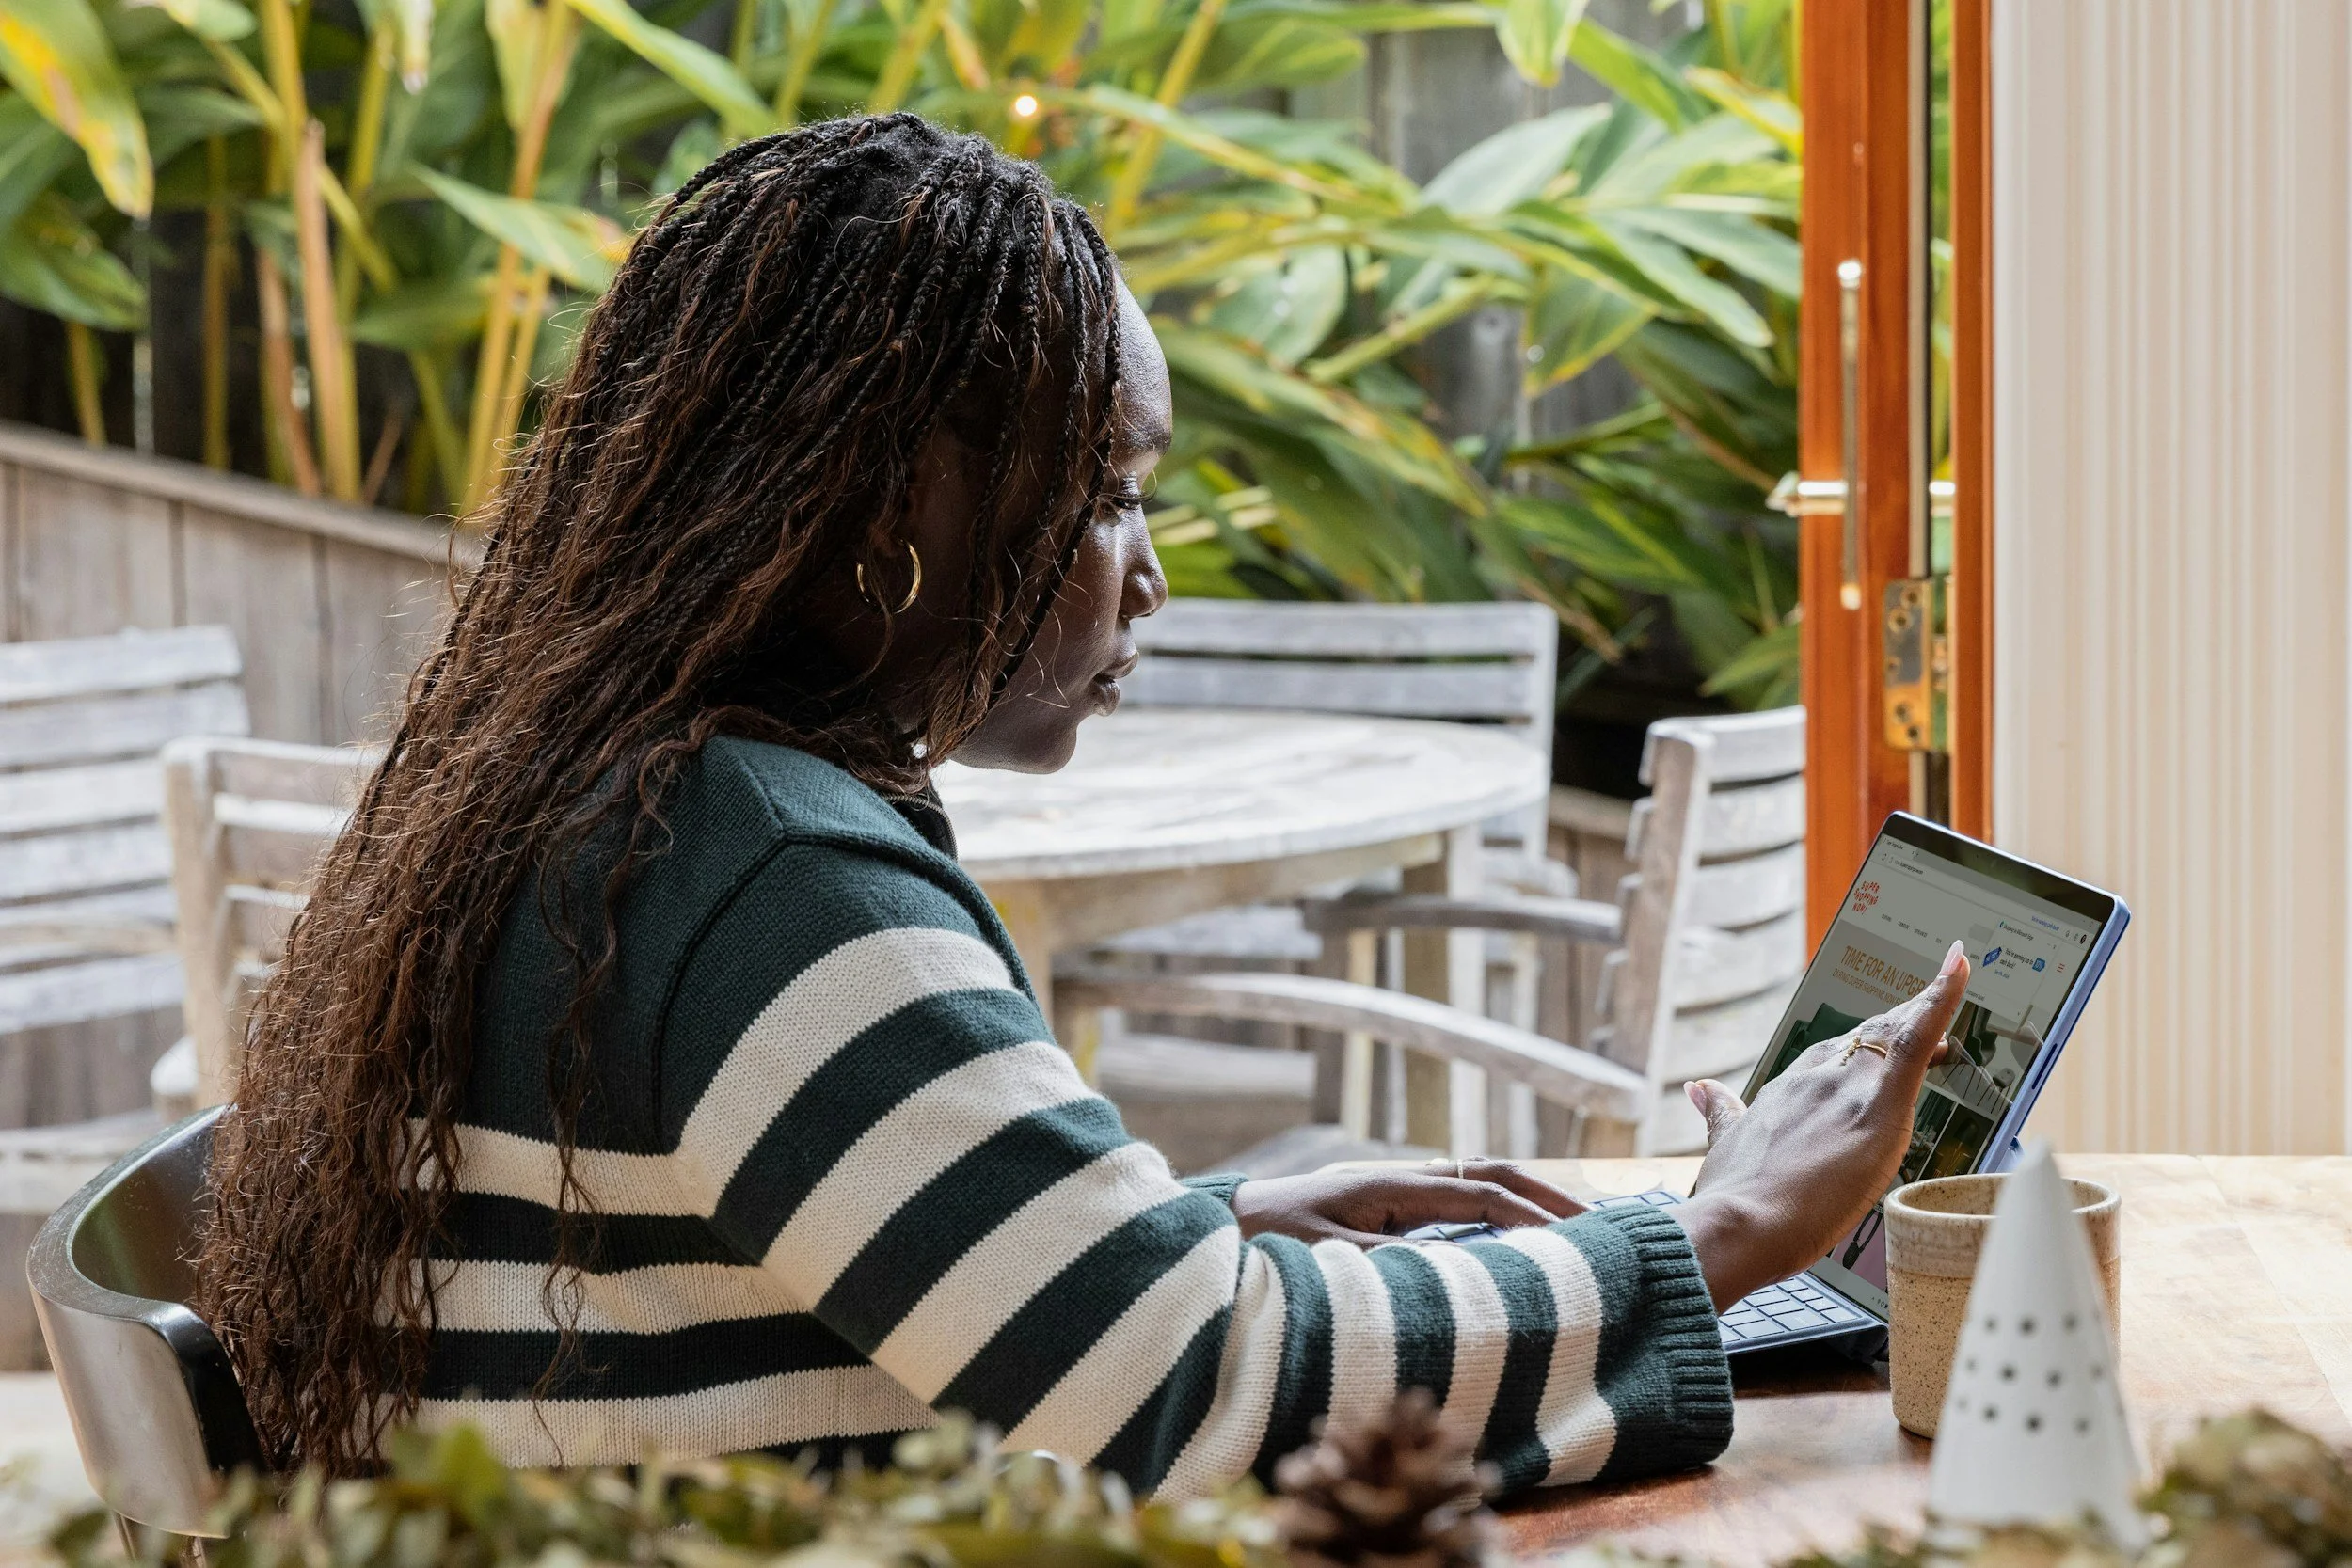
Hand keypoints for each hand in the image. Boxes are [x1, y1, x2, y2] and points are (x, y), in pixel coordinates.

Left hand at [1229, 1159, 1585, 1246]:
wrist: (1232, 1224)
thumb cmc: (1271, 1239)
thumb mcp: (1329, 1255)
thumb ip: (1391, 1265)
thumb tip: (1458, 1275)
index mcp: (1396, 1185)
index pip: (1484, 1195)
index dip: (1534, 1217)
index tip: (1577, 1243)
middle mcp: (1407, 1181)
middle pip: (1494, 1176)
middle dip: (1547, 1196)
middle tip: (1599, 1225)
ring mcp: (1402, 1193)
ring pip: (1481, 1188)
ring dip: (1529, 1204)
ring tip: (1577, 1231)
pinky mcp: (1394, 1211)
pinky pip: (1461, 1208)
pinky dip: (1500, 1218)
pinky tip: (1521, 1243)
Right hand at [1671, 940, 1970, 1310]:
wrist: (1738, 1223)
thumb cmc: (1733, 1200)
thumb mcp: (1724, 1147)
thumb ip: (1719, 1112)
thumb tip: (1700, 1087)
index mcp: (1786, 1088)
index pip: (1834, 1055)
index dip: (1861, 1043)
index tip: (1881, 1029)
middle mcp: (1817, 1078)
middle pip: (1869, 1039)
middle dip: (1901, 1023)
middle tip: (1934, 1003)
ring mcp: (1848, 1088)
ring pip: (1898, 1038)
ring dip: (1926, 1014)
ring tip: (1953, 985)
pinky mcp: (1880, 1105)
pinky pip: (1918, 1040)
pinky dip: (1941, 998)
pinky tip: (1959, 966)